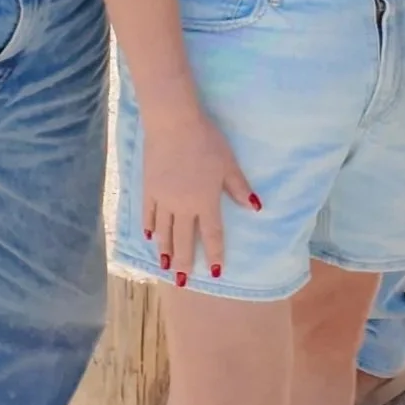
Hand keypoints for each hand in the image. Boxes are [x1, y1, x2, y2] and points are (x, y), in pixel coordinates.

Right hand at [141, 110, 259, 285]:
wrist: (173, 123)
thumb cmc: (206, 141)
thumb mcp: (228, 164)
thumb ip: (239, 188)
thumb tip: (255, 207)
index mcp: (205, 202)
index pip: (211, 235)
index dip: (214, 255)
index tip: (216, 272)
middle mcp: (182, 206)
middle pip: (183, 240)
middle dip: (184, 262)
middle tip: (182, 281)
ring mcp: (162, 199)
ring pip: (163, 231)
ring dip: (165, 250)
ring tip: (165, 266)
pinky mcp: (148, 188)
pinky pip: (148, 213)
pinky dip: (149, 227)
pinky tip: (149, 236)